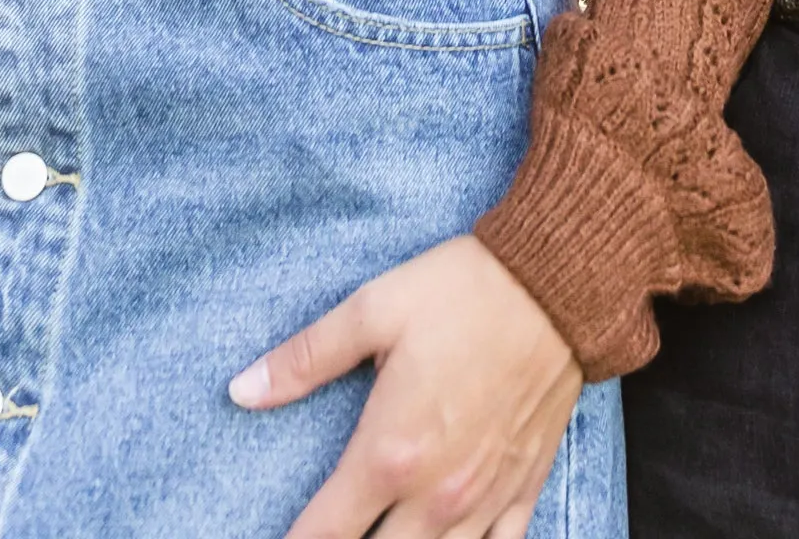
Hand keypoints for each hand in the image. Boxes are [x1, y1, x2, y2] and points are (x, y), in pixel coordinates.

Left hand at [230, 234, 582, 538]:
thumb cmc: (463, 291)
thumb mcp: (373, 309)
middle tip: (332, 531)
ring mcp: (483, 500)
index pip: (322, 535)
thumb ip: (305, 358)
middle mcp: (435, 494)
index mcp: (389, 453)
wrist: (557, 285)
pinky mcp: (522, 490)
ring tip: (384, 536)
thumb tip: (240, 391)